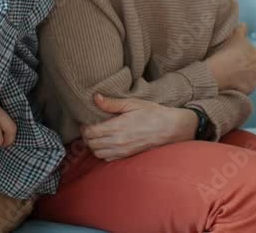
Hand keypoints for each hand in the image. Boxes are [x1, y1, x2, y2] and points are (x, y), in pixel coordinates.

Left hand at [80, 93, 196, 160]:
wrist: (171, 128)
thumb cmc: (152, 113)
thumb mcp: (132, 103)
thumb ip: (111, 103)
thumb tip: (95, 98)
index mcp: (118, 127)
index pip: (91, 132)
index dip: (84, 127)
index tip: (85, 122)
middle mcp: (118, 141)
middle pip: (91, 144)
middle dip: (86, 136)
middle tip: (89, 128)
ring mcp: (123, 151)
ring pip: (97, 153)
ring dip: (93, 145)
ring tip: (96, 136)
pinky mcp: (128, 156)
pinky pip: (108, 158)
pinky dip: (102, 152)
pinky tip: (106, 143)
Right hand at [206, 23, 255, 94]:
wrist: (218, 72)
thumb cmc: (225, 53)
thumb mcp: (233, 36)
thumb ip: (241, 29)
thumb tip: (244, 25)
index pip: (250, 52)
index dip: (241, 54)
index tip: (232, 55)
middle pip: (251, 64)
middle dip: (244, 64)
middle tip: (231, 64)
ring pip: (250, 75)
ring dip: (244, 74)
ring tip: (231, 73)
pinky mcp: (251, 88)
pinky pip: (247, 86)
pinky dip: (242, 84)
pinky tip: (233, 82)